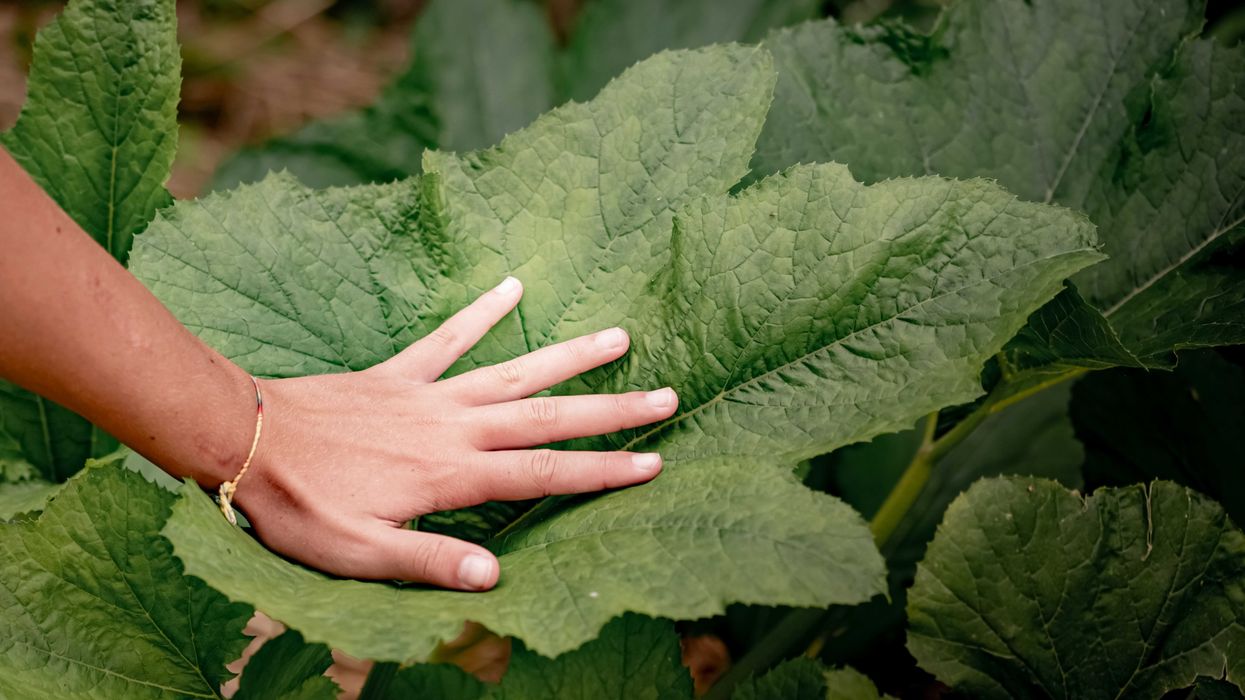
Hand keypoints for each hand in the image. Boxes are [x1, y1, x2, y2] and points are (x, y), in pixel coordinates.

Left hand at [232, 277, 677, 590]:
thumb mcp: (359, 554)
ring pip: (513, 370)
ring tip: (619, 335)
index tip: (654, 460)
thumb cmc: (301, 508)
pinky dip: (480, 312)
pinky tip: (511, 286)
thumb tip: (496, 577)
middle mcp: (453, 426)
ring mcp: (428, 394)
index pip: (544, 473)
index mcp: (452, 473)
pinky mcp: (398, 374)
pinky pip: (447, 338)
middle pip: (548, 415)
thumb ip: (428, 563)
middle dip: (611, 408)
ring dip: (569, 355)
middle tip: (667, 395)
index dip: (603, 470)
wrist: (244, 441)